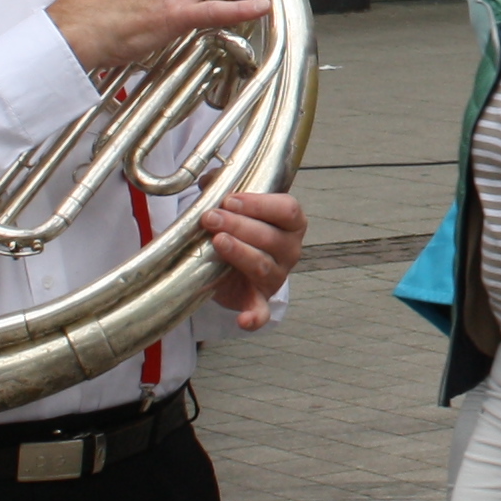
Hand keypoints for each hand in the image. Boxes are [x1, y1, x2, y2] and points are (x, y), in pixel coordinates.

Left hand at [201, 188, 301, 328]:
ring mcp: (277, 276)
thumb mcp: (235, 204)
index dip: (260, 204)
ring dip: (239, 252)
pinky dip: (255, 317)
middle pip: (271, 237)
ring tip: (217, 241)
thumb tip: (208, 178)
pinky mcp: (259, 299)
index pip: (288, 210)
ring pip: (263, 265)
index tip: (230, 199)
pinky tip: (244, 321)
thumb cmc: (241, 228)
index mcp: (291, 223)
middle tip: (211, 217)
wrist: (236, 262)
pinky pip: (261, 311)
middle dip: (239, 225)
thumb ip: (223, 186)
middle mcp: (290, 250)